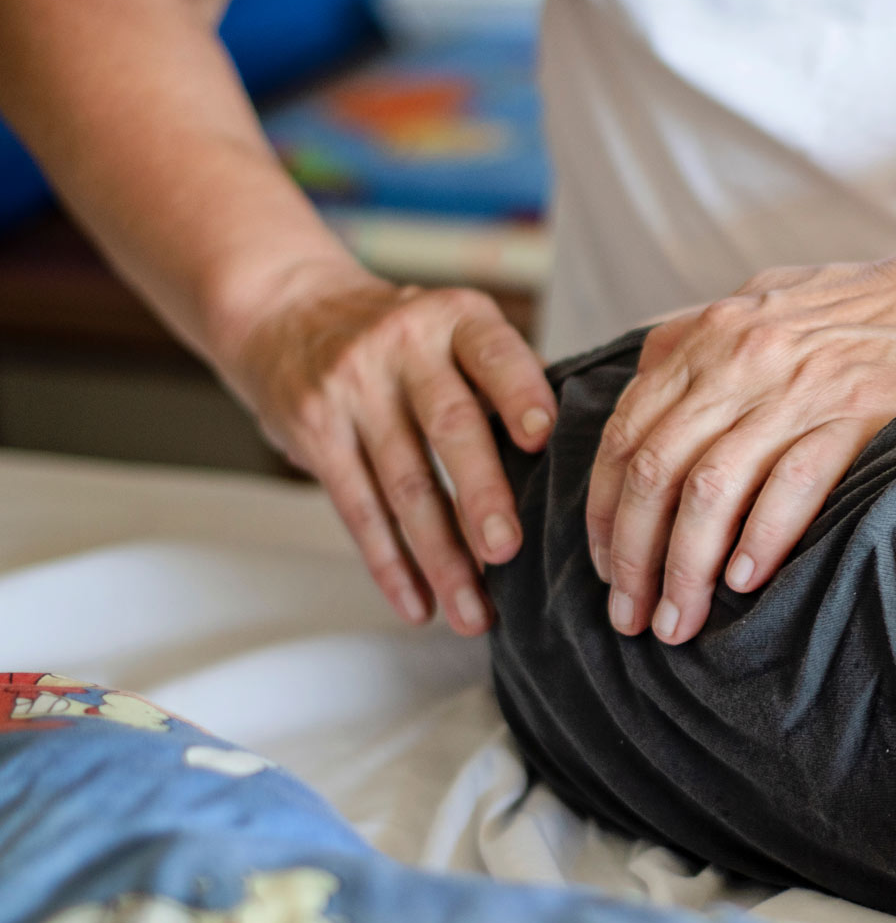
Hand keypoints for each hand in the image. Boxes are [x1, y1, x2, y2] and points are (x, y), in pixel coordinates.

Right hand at [224, 261, 555, 634]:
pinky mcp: (314, 431)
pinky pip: (356, 508)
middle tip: (508, 552)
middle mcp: (404, 347)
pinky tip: (418, 605)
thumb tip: (584, 450)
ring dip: (440, 558)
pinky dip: (389, 564)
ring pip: (403, 484)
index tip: (543, 439)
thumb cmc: (403, 336)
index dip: (520, 395)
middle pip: (449, 427)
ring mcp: (353, 389)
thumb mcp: (453, 327)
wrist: (284, 309)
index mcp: (456, 319)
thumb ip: (508, 377)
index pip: (494, 356)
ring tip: (474, 613)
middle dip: (480, 495)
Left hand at [588, 238, 895, 643]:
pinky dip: (761, 539)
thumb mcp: (765, 297)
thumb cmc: (869, 308)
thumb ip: (700, 335)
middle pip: (655, 471)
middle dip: (632, 557)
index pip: (626, 433)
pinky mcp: (858, 417)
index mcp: (711, 336)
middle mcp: (742, 359)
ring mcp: (799, 389)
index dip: (603, 511)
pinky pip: (791, 486)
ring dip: (684, 568)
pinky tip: (744, 584)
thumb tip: (646, 370)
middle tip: (632, 617)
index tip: (607, 568)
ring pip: (710, 489)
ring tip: (679, 623)